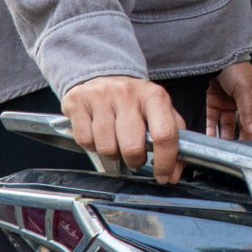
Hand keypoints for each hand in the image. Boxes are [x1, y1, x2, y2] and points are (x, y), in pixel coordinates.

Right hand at [61, 75, 183, 183]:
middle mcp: (128, 93)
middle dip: (135, 160)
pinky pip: (85, 141)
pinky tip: (98, 134)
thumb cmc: (135, 101)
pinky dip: (92, 146)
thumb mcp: (160, 112)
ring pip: (107, 147)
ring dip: (112, 153)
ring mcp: (101, 95)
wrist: (105, 76)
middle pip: (132, 146)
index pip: (164, 134)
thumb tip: (173, 173)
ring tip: (115, 141)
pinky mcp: (78, 101)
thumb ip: (173, 140)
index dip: (165, 161)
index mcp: (154, 96)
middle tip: (134, 155)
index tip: (163, 175)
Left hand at [205, 60, 251, 141]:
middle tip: (238, 153)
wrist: (214, 54)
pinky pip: (213, 121)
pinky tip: (209, 138)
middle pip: (244, 127)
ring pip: (227, 127)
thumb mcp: (244, 88)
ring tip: (222, 149)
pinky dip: (210, 130)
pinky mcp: (213, 103)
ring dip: (224, 138)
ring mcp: (227, 104)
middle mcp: (243, 104)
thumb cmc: (235, 65)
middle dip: (241, 140)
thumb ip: (248, 110)